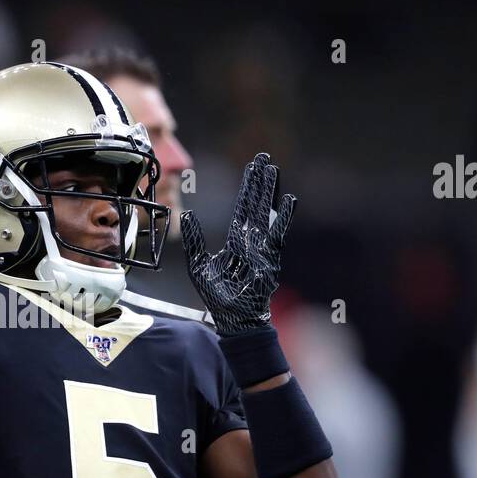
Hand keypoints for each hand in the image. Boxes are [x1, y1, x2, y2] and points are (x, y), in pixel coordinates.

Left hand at [179, 153, 295, 335]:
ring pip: (266, 213)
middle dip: (259, 181)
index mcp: (236, 239)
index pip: (242, 207)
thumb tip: (187, 214)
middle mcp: (252, 239)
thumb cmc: (218, 296)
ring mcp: (263, 247)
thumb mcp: (198, 265)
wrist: (233, 319)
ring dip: (269, 192)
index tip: (252, 167)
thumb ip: (194, 240)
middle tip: (263, 158)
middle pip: (256, 204)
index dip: (248, 187)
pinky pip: (278, 235)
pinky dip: (284, 218)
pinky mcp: (270, 258)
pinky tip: (289, 200)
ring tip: (273, 170)